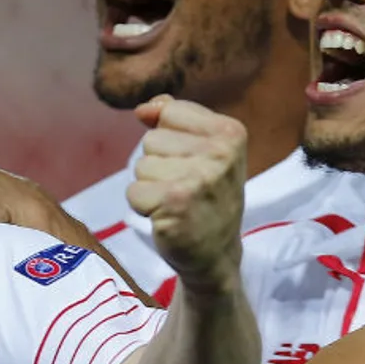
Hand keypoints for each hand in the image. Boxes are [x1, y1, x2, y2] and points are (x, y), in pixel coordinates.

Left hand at [125, 96, 245, 291]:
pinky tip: (167, 216)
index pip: (169, 113)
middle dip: (159, 166)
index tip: (193, 164)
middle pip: (151, 140)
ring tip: (176, 202)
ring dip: (151, 187)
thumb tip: (143, 109)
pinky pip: (133, 191)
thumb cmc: (205, 197)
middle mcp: (220, 152)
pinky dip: (143, 207)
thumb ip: (173, 118)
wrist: (216, 254)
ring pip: (141, 166)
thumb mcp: (203, 150)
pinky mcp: (176, 202)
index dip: (170, 141)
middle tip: (185, 189)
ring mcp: (199, 178)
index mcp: (230, 132)